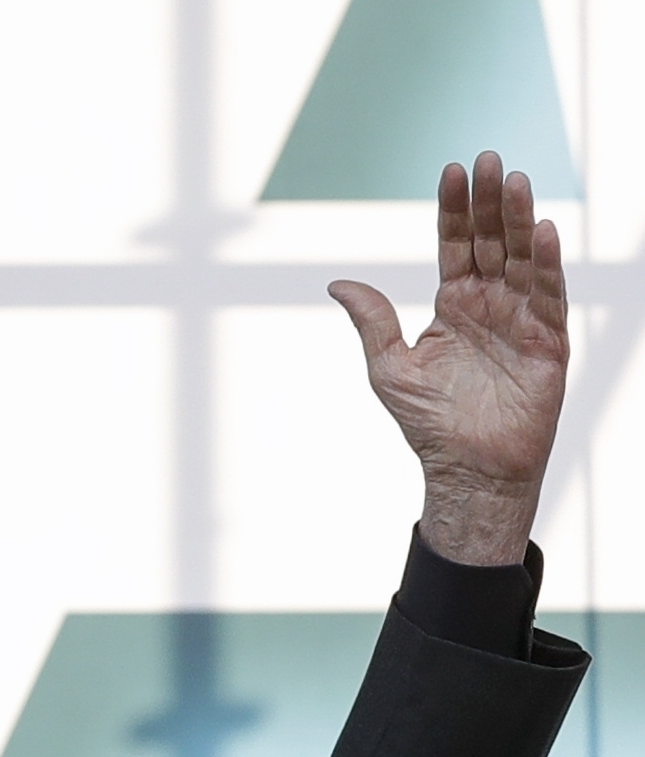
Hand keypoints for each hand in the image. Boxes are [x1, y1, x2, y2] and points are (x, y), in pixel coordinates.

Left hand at [329, 151, 568, 565]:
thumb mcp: (388, 366)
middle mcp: (490, 305)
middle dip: (490, 201)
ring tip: (514, 180)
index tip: (453, 169)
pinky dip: (546, 264)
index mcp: (453, 306)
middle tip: (490, 158)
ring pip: (522, 259)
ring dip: (520, 219)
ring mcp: (521, 320)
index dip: (455, 209)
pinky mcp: (547, 343)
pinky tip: (542, 231)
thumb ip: (372, 322)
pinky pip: (548, 296)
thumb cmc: (428, 422)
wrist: (466, 468)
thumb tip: (338, 282)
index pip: (456, 245)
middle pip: (493, 241)